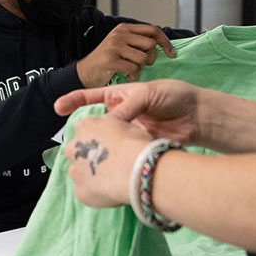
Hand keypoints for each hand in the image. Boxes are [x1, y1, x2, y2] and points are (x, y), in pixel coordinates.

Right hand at [54, 79, 200, 145]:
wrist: (197, 117)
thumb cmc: (174, 97)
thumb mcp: (147, 94)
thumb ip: (127, 108)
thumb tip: (108, 125)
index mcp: (119, 96)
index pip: (90, 97)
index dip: (73, 101)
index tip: (58, 107)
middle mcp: (120, 114)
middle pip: (95, 122)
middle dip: (84, 130)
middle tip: (77, 138)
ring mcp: (127, 132)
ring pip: (106, 140)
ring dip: (98, 146)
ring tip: (90, 152)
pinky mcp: (135, 146)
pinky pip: (120, 152)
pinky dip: (114, 157)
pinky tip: (109, 161)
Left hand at [63, 115, 154, 207]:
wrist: (136, 170)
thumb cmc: (135, 144)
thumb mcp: (125, 123)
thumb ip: (111, 124)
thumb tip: (109, 125)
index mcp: (83, 127)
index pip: (86, 131)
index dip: (101, 140)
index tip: (112, 146)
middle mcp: (73, 148)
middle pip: (78, 153)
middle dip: (90, 158)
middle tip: (111, 164)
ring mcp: (75, 172)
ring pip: (80, 173)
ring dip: (91, 175)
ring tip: (113, 179)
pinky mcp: (80, 192)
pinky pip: (87, 192)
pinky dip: (96, 193)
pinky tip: (112, 191)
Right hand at [75, 24, 175, 86]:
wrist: (84, 72)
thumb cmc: (106, 60)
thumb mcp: (121, 44)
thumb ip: (138, 41)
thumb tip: (161, 44)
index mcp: (124, 28)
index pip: (153, 30)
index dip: (165, 42)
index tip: (171, 53)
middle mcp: (120, 34)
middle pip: (150, 44)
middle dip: (151, 58)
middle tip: (142, 65)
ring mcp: (115, 46)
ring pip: (143, 58)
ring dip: (140, 68)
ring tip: (131, 70)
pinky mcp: (111, 60)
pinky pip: (134, 69)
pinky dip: (133, 76)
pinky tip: (127, 76)